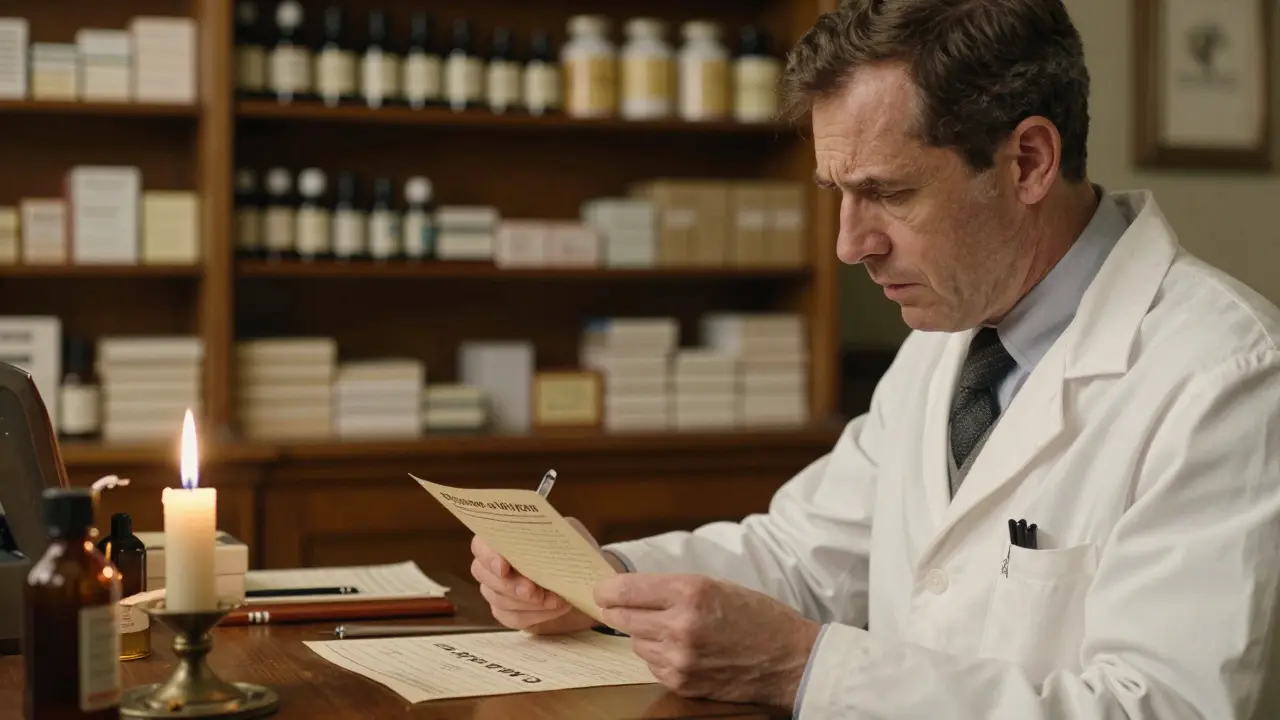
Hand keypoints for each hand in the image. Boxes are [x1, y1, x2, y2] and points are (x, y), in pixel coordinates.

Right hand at [470, 517, 616, 634]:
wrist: (585, 578)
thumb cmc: (571, 549)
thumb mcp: (569, 533)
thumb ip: (553, 534)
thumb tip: (545, 540)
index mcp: (503, 538)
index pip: (480, 545)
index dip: (488, 556)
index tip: (503, 566)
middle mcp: (493, 565)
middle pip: (484, 575)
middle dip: (510, 585)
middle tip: (533, 591)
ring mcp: (496, 590)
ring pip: (499, 600)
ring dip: (528, 602)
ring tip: (554, 600)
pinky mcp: (508, 613)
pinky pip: (512, 618)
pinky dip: (534, 615)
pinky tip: (553, 608)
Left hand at [594, 573, 820, 708]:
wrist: (789, 659)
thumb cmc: (757, 617)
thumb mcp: (716, 585)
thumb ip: (672, 589)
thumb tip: (628, 591)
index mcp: (691, 592)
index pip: (625, 590)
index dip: (607, 590)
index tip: (601, 590)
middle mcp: (681, 625)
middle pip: (622, 618)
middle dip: (619, 611)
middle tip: (620, 607)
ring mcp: (680, 658)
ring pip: (635, 642)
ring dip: (644, 634)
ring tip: (671, 629)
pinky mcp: (682, 682)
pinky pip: (651, 664)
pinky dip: (658, 656)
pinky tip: (682, 649)